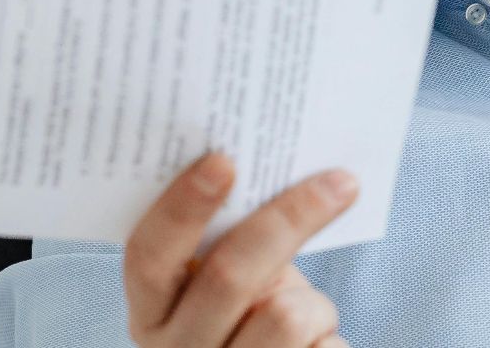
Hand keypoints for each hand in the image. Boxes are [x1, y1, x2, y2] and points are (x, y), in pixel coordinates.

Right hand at [125, 152, 359, 346]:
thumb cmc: (252, 316)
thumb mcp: (229, 279)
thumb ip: (230, 241)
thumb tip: (276, 166)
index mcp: (152, 311)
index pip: (148, 256)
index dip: (181, 208)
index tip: (224, 160)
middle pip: (229, 276)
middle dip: (291, 219)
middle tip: (341, 182)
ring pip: (285, 318)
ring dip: (315, 305)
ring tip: (309, 316)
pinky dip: (331, 342)